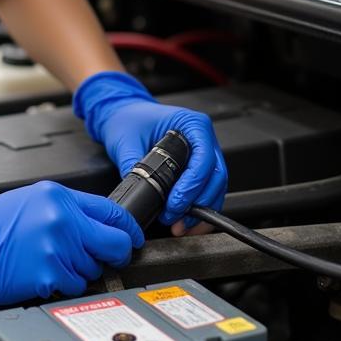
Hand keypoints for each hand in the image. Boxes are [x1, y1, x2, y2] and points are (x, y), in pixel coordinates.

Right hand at [0, 180, 143, 317]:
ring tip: (52, 261)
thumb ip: (67, 208)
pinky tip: (42, 273)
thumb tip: (98, 223)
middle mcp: (62, 220)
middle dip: (115, 253)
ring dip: (80, 271)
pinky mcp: (49, 275)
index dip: (128, 229)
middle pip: (115, 243)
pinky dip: (62, 284)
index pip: (112, 212)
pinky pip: (74, 286)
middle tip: (106, 257)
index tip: (132, 237)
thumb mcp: (32, 200)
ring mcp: (57, 249)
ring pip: (93, 269)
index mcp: (59, 197)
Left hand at [73, 71, 227, 228]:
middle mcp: (204, 138)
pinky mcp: (198, 167)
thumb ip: (133, 165)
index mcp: (192, 124)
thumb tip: (138, 192)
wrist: (124, 115)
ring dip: (200, 210)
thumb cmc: (128, 119)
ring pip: (215, 187)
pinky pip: (206, 190)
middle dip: (197, 202)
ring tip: (179, 225)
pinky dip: (198, 208)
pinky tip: (185, 221)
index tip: (176, 202)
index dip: (192, 184)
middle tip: (176, 219)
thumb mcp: (127, 140)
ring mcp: (204, 153)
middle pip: (215, 176)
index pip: (204, 157)